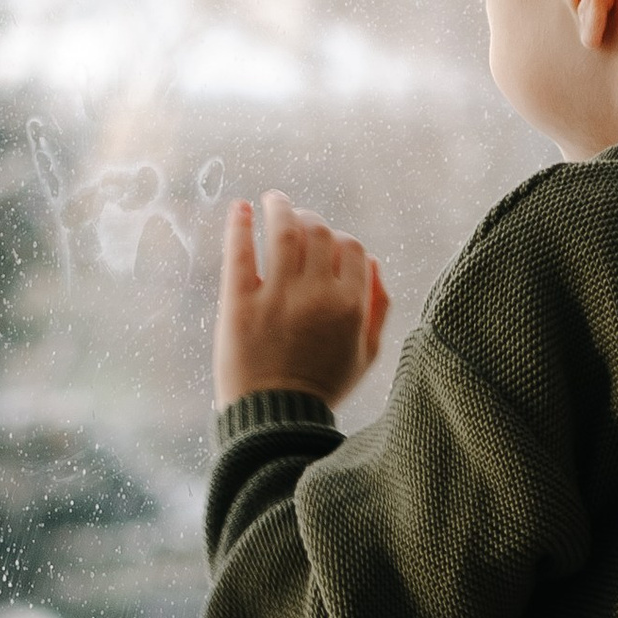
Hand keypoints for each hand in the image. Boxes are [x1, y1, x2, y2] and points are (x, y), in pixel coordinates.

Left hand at [214, 192, 389, 407]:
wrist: (276, 418)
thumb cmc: (323, 386)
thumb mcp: (366, 355)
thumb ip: (378, 308)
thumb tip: (374, 263)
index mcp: (351, 307)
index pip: (352, 248)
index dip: (340, 239)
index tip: (326, 242)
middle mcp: (317, 296)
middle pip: (319, 233)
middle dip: (310, 219)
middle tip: (297, 217)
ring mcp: (277, 297)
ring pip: (283, 231)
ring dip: (279, 207)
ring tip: (273, 199)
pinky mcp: (239, 303)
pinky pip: (240, 252)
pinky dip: (239, 224)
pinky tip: (240, 208)